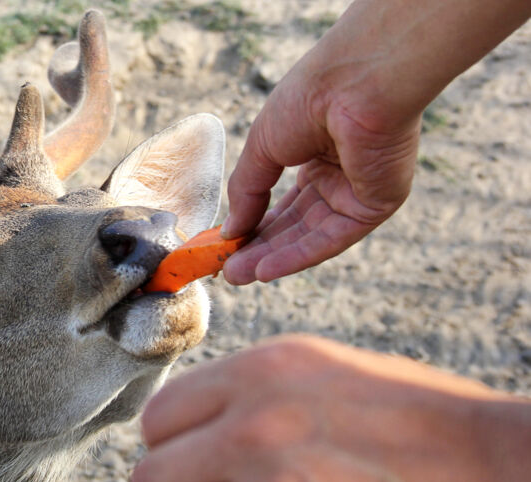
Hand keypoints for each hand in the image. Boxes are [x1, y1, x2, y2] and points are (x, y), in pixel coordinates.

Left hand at [132, 335, 530, 481]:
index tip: (188, 464)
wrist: (498, 470)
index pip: (158, 419)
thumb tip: (181, 427)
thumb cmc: (414, 420)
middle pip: (151, 478)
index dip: (169, 447)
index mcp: (263, 372)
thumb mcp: (323, 371)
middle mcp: (257, 427)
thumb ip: (244, 391)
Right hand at [219, 73, 418, 284]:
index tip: (227, 243)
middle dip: (260, 247)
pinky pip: (333, 238)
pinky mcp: (377, 204)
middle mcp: (341, 175)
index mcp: (317, 153)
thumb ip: (247, 191)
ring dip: (273, 257)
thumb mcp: (262, 146)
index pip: (285, 201)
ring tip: (237, 275)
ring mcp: (360, 191)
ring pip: (311, 235)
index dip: (255, 223)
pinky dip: (298, 255)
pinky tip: (265, 270)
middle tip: (227, 269)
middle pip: (296, 223)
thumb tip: (229, 231)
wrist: (355, 82)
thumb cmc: (310, 98)